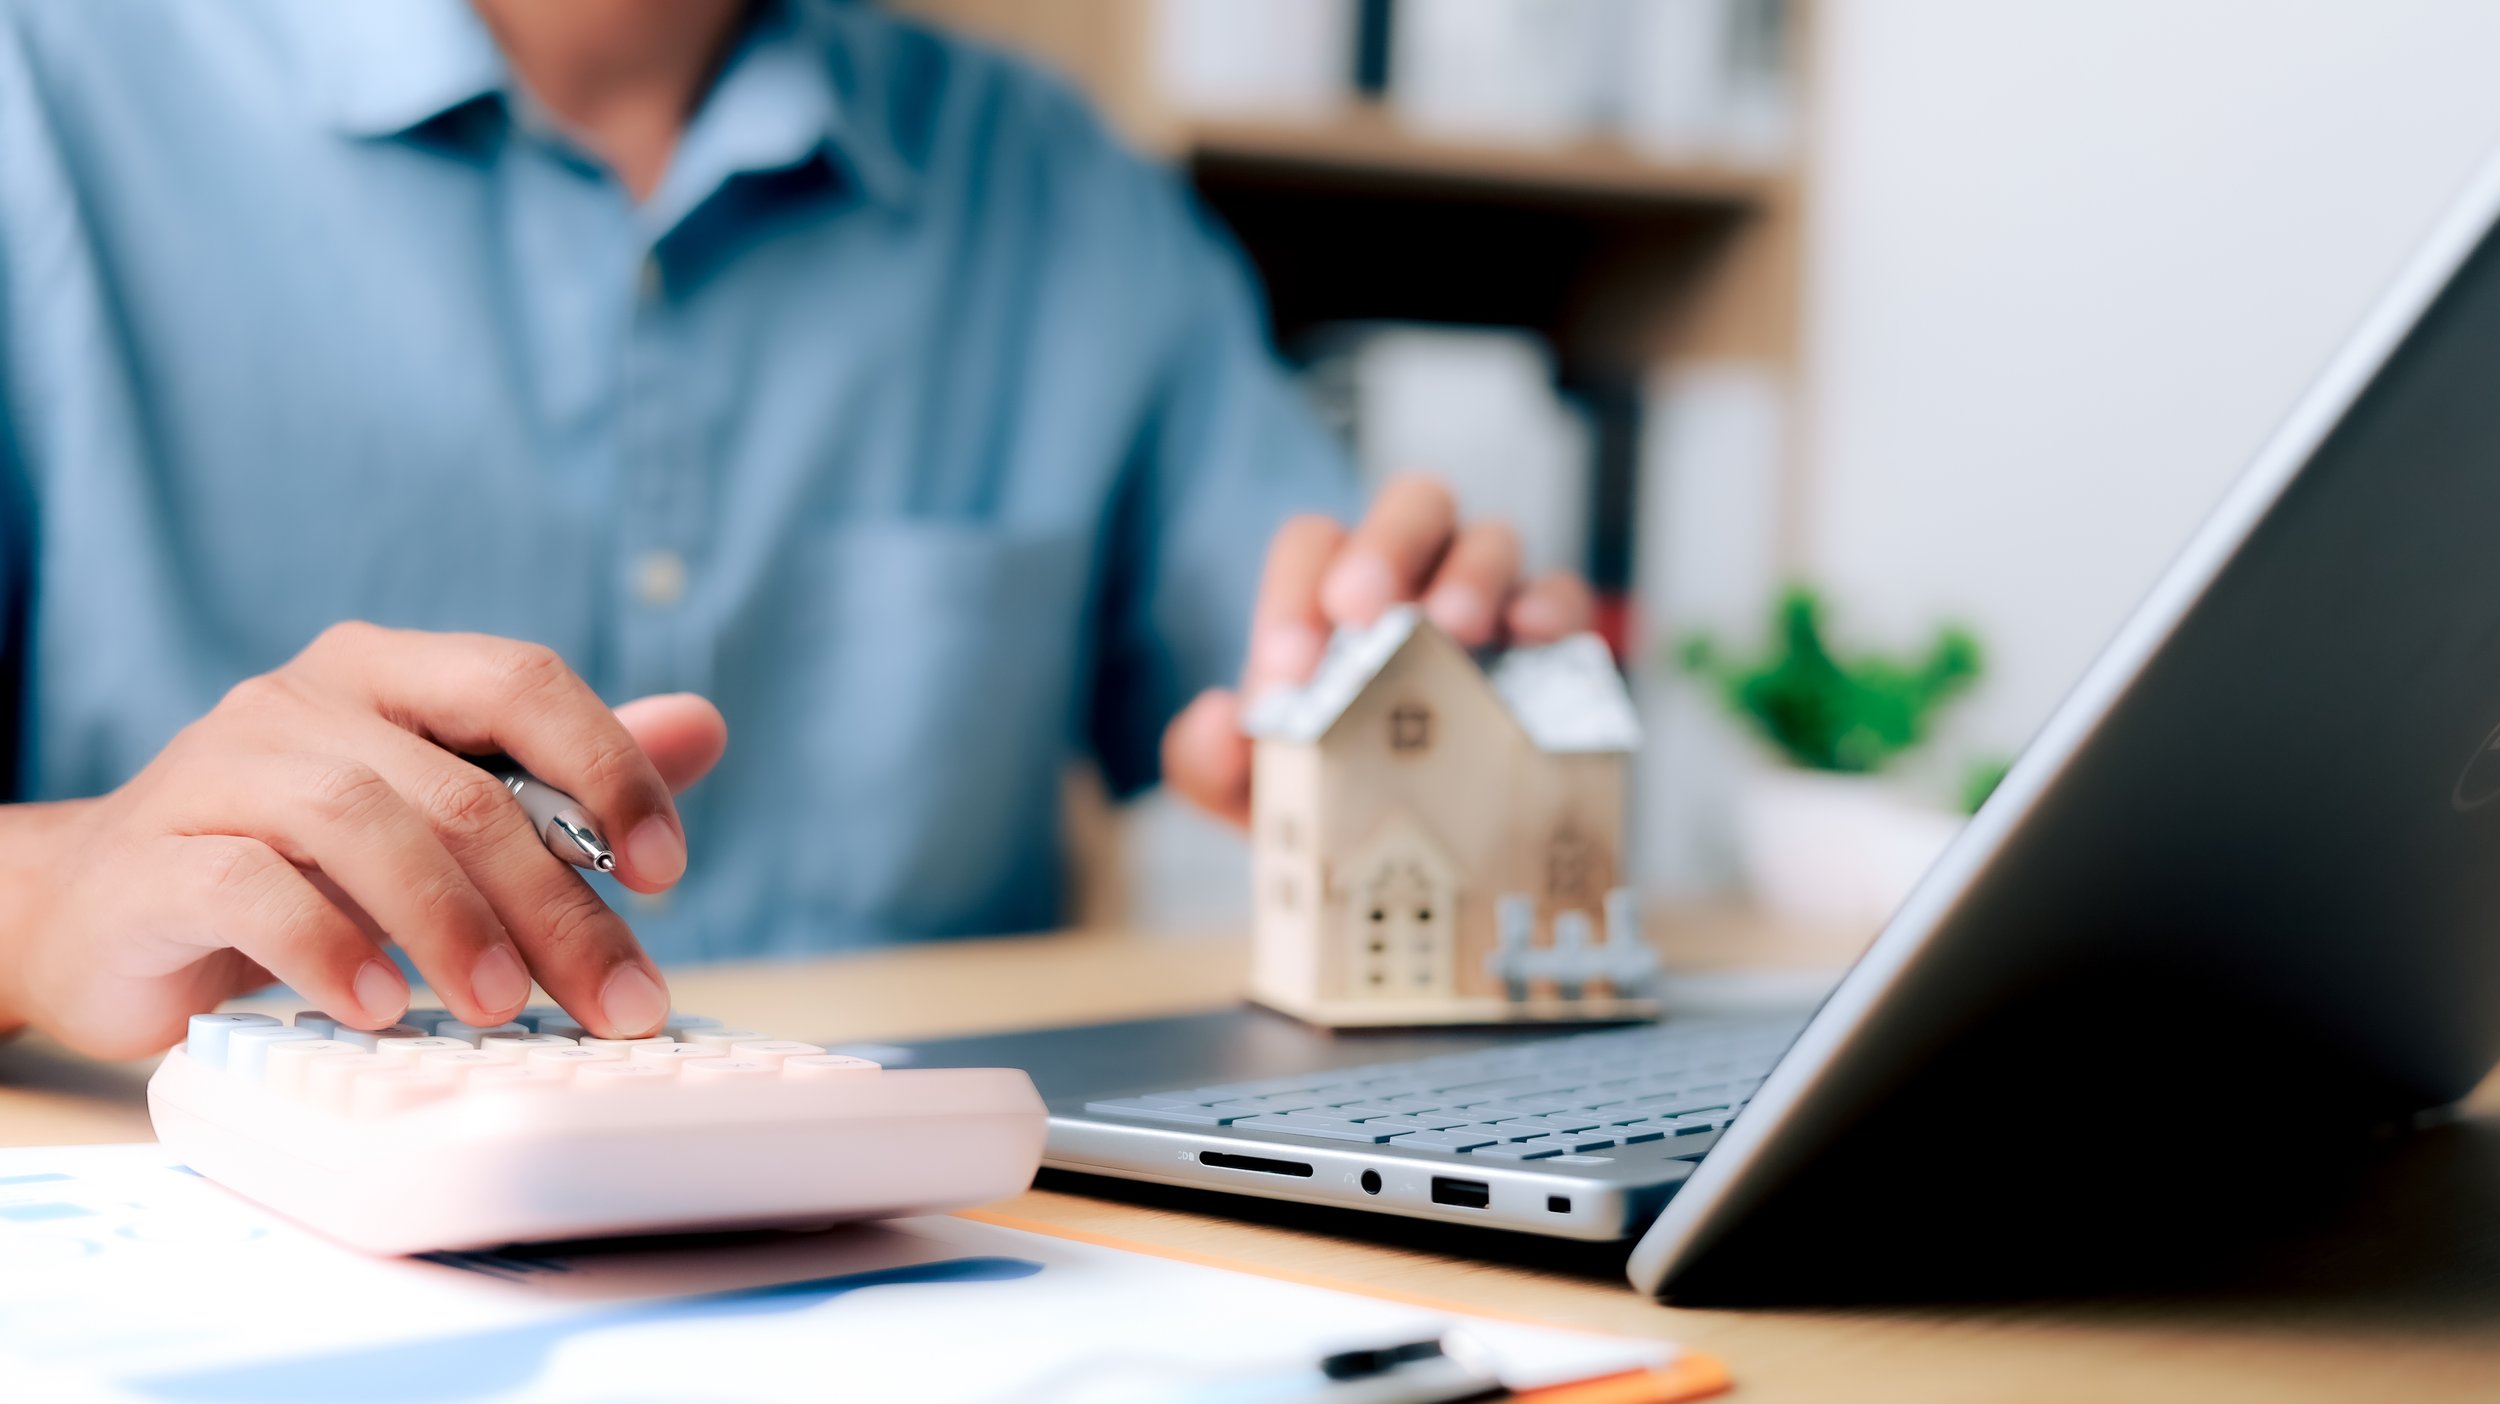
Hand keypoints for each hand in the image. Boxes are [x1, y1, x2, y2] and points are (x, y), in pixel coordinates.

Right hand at [0, 623, 727, 1058]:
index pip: (519, 680)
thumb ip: (565, 776)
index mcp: (385, 673)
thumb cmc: (294, 864)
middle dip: (555, 904)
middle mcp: (299, 704)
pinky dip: (330, 950)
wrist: (96, 914)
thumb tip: (704, 726)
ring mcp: (216, 773)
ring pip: (362, 825)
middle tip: (617, 1001)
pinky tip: (380, 1008)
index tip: (664, 872)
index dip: (607, 767)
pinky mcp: (151, 860)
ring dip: (452, 927)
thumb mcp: (435, 815)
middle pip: (460, 788)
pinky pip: (252, 889)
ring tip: (505, 1009)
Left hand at [1163, 473, 1594, 825]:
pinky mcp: (1552, 645)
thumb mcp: (1250, 791)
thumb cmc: (1324, 792)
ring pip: (1492, 538)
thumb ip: (1205, 761)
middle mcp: (1417, 573)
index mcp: (1334, 590)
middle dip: (1385, 547)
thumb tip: (1216, 721)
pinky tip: (1535, 635)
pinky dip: (1553, 606)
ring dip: (1471, 574)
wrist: (1414, 850)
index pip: (1313, 545)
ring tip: (1452, 627)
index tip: (1287, 671)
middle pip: (1412, 503)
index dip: (1294, 594)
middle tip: (1361, 612)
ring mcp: (1491, 598)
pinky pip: (1563, 598)